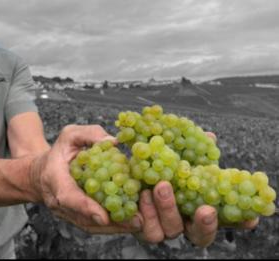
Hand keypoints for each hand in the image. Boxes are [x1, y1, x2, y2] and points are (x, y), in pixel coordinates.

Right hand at [29, 125, 141, 233]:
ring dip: (114, 227)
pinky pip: (91, 225)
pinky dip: (110, 226)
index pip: (69, 196)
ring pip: (89, 225)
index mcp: (55, 178)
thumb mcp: (71, 134)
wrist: (42, 172)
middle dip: (110, 222)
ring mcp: (66, 212)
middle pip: (83, 218)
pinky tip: (129, 223)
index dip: (86, 207)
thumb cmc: (60, 151)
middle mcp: (58, 200)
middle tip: (135, 222)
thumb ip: (90, 134)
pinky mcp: (74, 216)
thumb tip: (114, 142)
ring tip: (137, 223)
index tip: (104, 217)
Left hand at [133, 131, 258, 246]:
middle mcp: (181, 223)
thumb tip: (209, 137)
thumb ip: (194, 151)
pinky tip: (141, 194)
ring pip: (167, 231)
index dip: (236, 224)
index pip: (220, 221)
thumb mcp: (178, 156)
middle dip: (202, 222)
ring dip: (166, 209)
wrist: (130, 171)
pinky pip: (141, 227)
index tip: (249, 219)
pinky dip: (142, 214)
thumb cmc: (161, 167)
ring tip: (159, 186)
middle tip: (205, 208)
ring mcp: (160, 227)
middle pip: (197, 235)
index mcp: (195, 210)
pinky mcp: (139, 225)